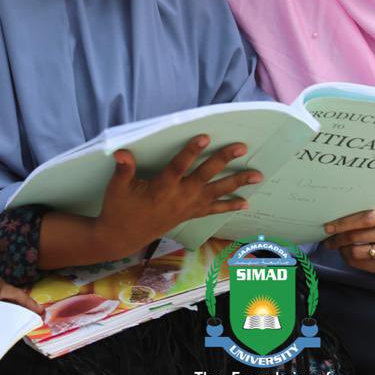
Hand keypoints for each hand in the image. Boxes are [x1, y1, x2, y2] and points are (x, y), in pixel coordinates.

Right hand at [92, 136, 261, 260]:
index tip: (205, 137)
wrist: (122, 237)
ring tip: (257, 176)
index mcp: (161, 188)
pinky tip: (245, 202)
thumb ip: (123, 169)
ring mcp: (186, 208)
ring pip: (216, 193)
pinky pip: (213, 210)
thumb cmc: (118, 209)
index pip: (179, 166)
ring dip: (237, 184)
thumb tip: (121, 152)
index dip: (191, 151)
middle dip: (223, 160)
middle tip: (241, 148)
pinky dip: (229, 206)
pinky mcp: (188, 215)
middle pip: (205, 176)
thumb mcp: (116, 188)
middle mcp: (179, 197)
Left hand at [324, 206, 374, 276]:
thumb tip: (335, 211)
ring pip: (358, 253)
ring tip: (337, 246)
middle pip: (359, 237)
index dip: (344, 223)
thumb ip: (363, 210)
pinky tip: (347, 254)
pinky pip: (362, 265)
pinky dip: (350, 260)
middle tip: (328, 239)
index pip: (364, 219)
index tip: (328, 227)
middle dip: (339, 238)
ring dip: (343, 250)